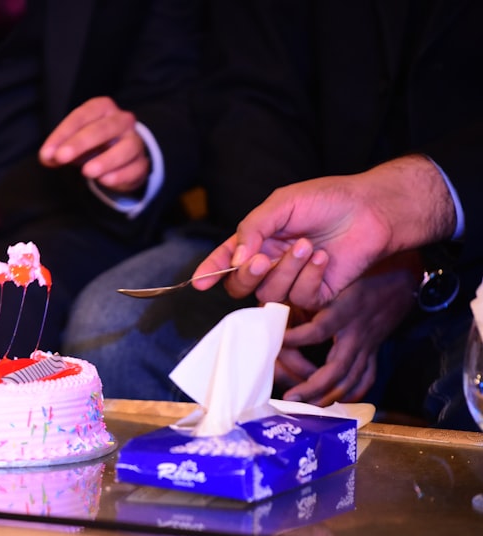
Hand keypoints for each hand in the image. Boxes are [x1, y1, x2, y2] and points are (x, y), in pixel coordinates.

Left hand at [39, 96, 148, 192]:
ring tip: (87, 172)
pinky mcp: (141, 163)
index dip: (63, 134)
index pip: (82, 116)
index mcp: (102, 108)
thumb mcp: (72, 144)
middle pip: (103, 128)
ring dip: (106, 160)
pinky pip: (135, 168)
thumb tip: (47, 157)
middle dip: (80, 143)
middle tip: (61, 157)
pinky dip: (120, 175)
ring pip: (126, 147)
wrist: (121, 160)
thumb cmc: (93, 146)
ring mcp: (135, 141)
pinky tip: (105, 180)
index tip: (47, 152)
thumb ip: (57, 149)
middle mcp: (122, 121)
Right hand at [191, 155, 455, 310]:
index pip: (226, 260)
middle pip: (240, 286)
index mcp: (258, 241)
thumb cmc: (327, 200)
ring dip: (286, 270)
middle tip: (264, 259)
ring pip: (269, 294)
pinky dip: (310, 277)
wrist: (371, 210)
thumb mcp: (281, 204)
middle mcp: (271, 264)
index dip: (210, 272)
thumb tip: (234, 260)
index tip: (200, 283)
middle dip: (248, 276)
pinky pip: (300, 298)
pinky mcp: (317, 294)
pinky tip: (324, 257)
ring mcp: (292, 281)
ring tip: (308, 245)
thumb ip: (251, 229)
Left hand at [273, 253, 420, 404]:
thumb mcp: (334, 280)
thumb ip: (308, 293)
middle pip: (336, 368)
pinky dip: (352, 393)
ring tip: (308, 406)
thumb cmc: (360, 279)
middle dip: (313, 387)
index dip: (297, 338)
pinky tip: (337, 402)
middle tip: (291, 397)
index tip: (278, 343)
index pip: (318, 330)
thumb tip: (275, 307)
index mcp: (344, 311)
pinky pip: (366, 379)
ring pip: (350, 380)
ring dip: (329, 397)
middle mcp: (356, 333)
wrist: (402, 283)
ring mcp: (368, 346)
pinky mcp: (374, 352)